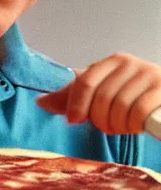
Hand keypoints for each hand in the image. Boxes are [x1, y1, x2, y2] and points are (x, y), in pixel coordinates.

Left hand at [36, 53, 160, 134]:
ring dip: (117, 124)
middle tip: (105, 127)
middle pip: (101, 97)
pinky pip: (139, 112)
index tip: (73, 120)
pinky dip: (133, 124)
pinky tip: (134, 126)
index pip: (85, 82)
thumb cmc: (131, 96)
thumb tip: (40, 102)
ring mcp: (149, 74)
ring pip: (120, 106)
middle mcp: (130, 63)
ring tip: (120, 127)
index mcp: (112, 62)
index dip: (76, 104)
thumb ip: (72, 97)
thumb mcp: (101, 94)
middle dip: (99, 119)